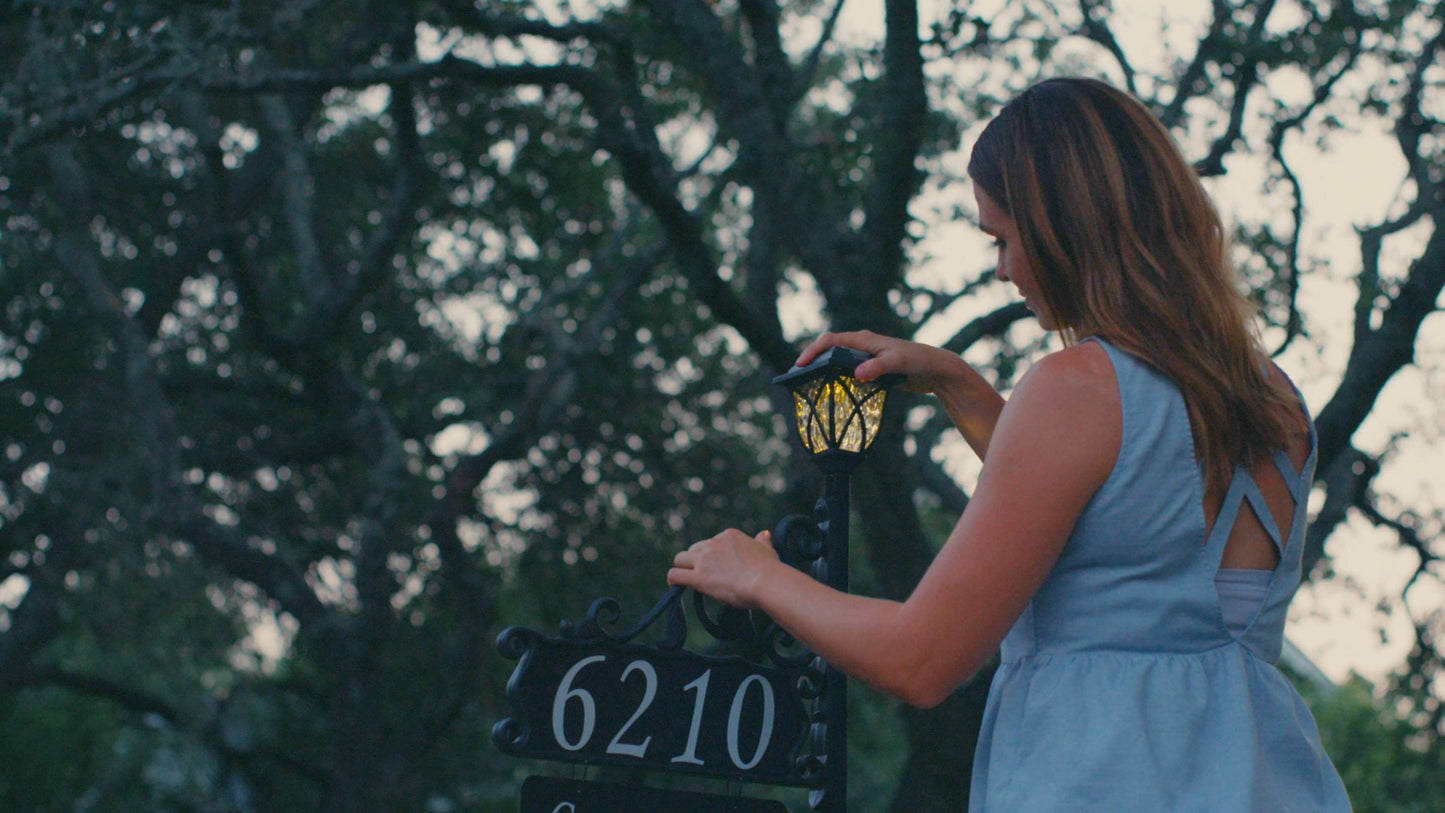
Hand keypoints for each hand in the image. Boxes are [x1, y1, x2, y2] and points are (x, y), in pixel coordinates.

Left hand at [667, 529, 778, 608]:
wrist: (765, 582)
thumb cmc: (769, 568)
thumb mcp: (767, 549)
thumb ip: (762, 541)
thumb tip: (765, 534)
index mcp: (728, 536)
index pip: (711, 543)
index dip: (712, 556)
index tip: (719, 567)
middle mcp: (713, 544)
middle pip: (693, 549)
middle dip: (696, 560)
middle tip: (704, 574)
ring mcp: (704, 560)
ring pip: (680, 559)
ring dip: (682, 567)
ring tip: (687, 578)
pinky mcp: (699, 577)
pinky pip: (675, 574)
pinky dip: (673, 579)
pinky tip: (675, 585)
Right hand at [793, 330, 965, 395]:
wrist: (934, 369)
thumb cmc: (916, 361)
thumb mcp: (897, 363)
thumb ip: (877, 368)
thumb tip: (857, 374)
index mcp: (863, 340)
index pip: (830, 340)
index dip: (813, 351)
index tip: (800, 364)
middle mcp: (862, 346)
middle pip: (830, 349)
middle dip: (813, 360)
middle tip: (798, 376)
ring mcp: (866, 358)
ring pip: (837, 361)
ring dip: (823, 370)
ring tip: (809, 385)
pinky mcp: (872, 369)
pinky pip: (848, 373)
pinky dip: (837, 380)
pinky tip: (832, 393)